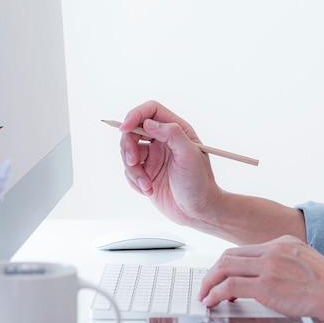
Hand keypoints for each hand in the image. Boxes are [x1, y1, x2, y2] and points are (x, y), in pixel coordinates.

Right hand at [119, 100, 221, 225]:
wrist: (198, 212)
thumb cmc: (199, 183)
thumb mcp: (189, 155)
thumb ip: (171, 134)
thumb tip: (149, 123)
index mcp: (175, 130)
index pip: (150, 111)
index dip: (135, 115)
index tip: (124, 128)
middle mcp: (162, 140)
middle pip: (132, 131)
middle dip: (128, 146)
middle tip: (133, 162)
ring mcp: (153, 157)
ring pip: (128, 153)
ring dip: (133, 170)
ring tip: (147, 185)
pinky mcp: (145, 173)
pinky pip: (128, 171)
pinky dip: (134, 181)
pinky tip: (148, 190)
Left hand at [198, 235, 323, 322]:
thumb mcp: (306, 262)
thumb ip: (285, 263)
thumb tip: (267, 277)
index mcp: (283, 243)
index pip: (245, 250)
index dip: (228, 264)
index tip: (221, 275)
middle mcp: (274, 249)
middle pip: (230, 256)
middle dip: (213, 272)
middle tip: (207, 285)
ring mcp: (269, 265)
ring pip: (225, 267)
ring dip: (210, 282)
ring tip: (205, 295)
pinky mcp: (267, 284)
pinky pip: (230, 285)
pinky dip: (216, 293)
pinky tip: (213, 301)